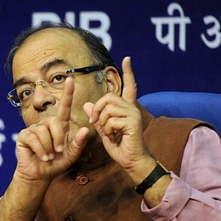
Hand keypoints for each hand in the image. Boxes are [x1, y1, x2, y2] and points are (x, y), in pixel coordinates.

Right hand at [14, 77, 88, 182]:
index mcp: (59, 126)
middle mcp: (46, 124)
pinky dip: (40, 150)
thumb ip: (79, 144)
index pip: (64, 107)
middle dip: (58, 138)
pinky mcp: (24, 136)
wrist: (40, 175)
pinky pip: (34, 138)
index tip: (70, 79)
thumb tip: (86, 129)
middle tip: (58, 151)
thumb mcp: (71, 155)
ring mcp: (33, 129)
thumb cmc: (56, 164)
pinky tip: (42, 156)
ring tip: (49, 156)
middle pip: (54, 121)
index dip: (67, 94)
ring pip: (43, 131)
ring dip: (48, 147)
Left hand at [83, 57, 152, 178]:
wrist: (131, 162)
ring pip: (108, 109)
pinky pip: (110, 120)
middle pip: (108, 97)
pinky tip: (114, 138)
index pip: (129, 86)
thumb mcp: (104, 131)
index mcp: (127, 109)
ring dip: (102, 123)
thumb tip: (86, 104)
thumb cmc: (120, 147)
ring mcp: (134, 114)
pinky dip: (107, 131)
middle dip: (97, 110)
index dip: (128, 72)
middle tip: (95, 122)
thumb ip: (97, 117)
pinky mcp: (133, 122)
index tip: (127, 58)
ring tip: (109, 133)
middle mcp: (132, 108)